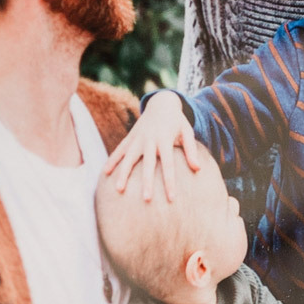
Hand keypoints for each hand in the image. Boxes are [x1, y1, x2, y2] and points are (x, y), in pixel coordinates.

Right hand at [101, 91, 200, 205]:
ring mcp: (137, 139)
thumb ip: (191, 150)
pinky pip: (119, 150)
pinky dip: (112, 160)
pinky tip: (105, 173)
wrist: (161, 103)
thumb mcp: (187, 132)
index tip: (171, 198)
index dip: (170, 181)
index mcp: (165, 140)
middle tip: (146, 200)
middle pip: (148, 165)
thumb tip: (198, 169)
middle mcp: (150, 140)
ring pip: (129, 158)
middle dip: (146, 182)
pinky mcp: (130, 138)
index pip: (168, 165)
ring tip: (119, 189)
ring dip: (123, 173)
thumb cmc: (177, 122)